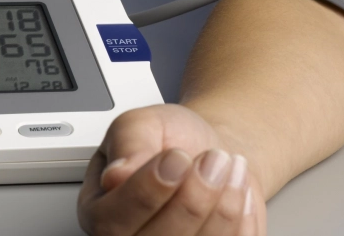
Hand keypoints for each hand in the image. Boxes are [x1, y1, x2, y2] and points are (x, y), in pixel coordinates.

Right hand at [77, 104, 266, 235]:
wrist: (214, 157)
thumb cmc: (174, 142)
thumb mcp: (143, 123)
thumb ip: (128, 143)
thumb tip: (115, 176)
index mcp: (101, 212)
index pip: (113, 220)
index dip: (149, 190)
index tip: (177, 157)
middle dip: (195, 195)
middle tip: (212, 159)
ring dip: (224, 203)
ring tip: (228, 168)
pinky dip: (242, 217)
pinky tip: (237, 192)